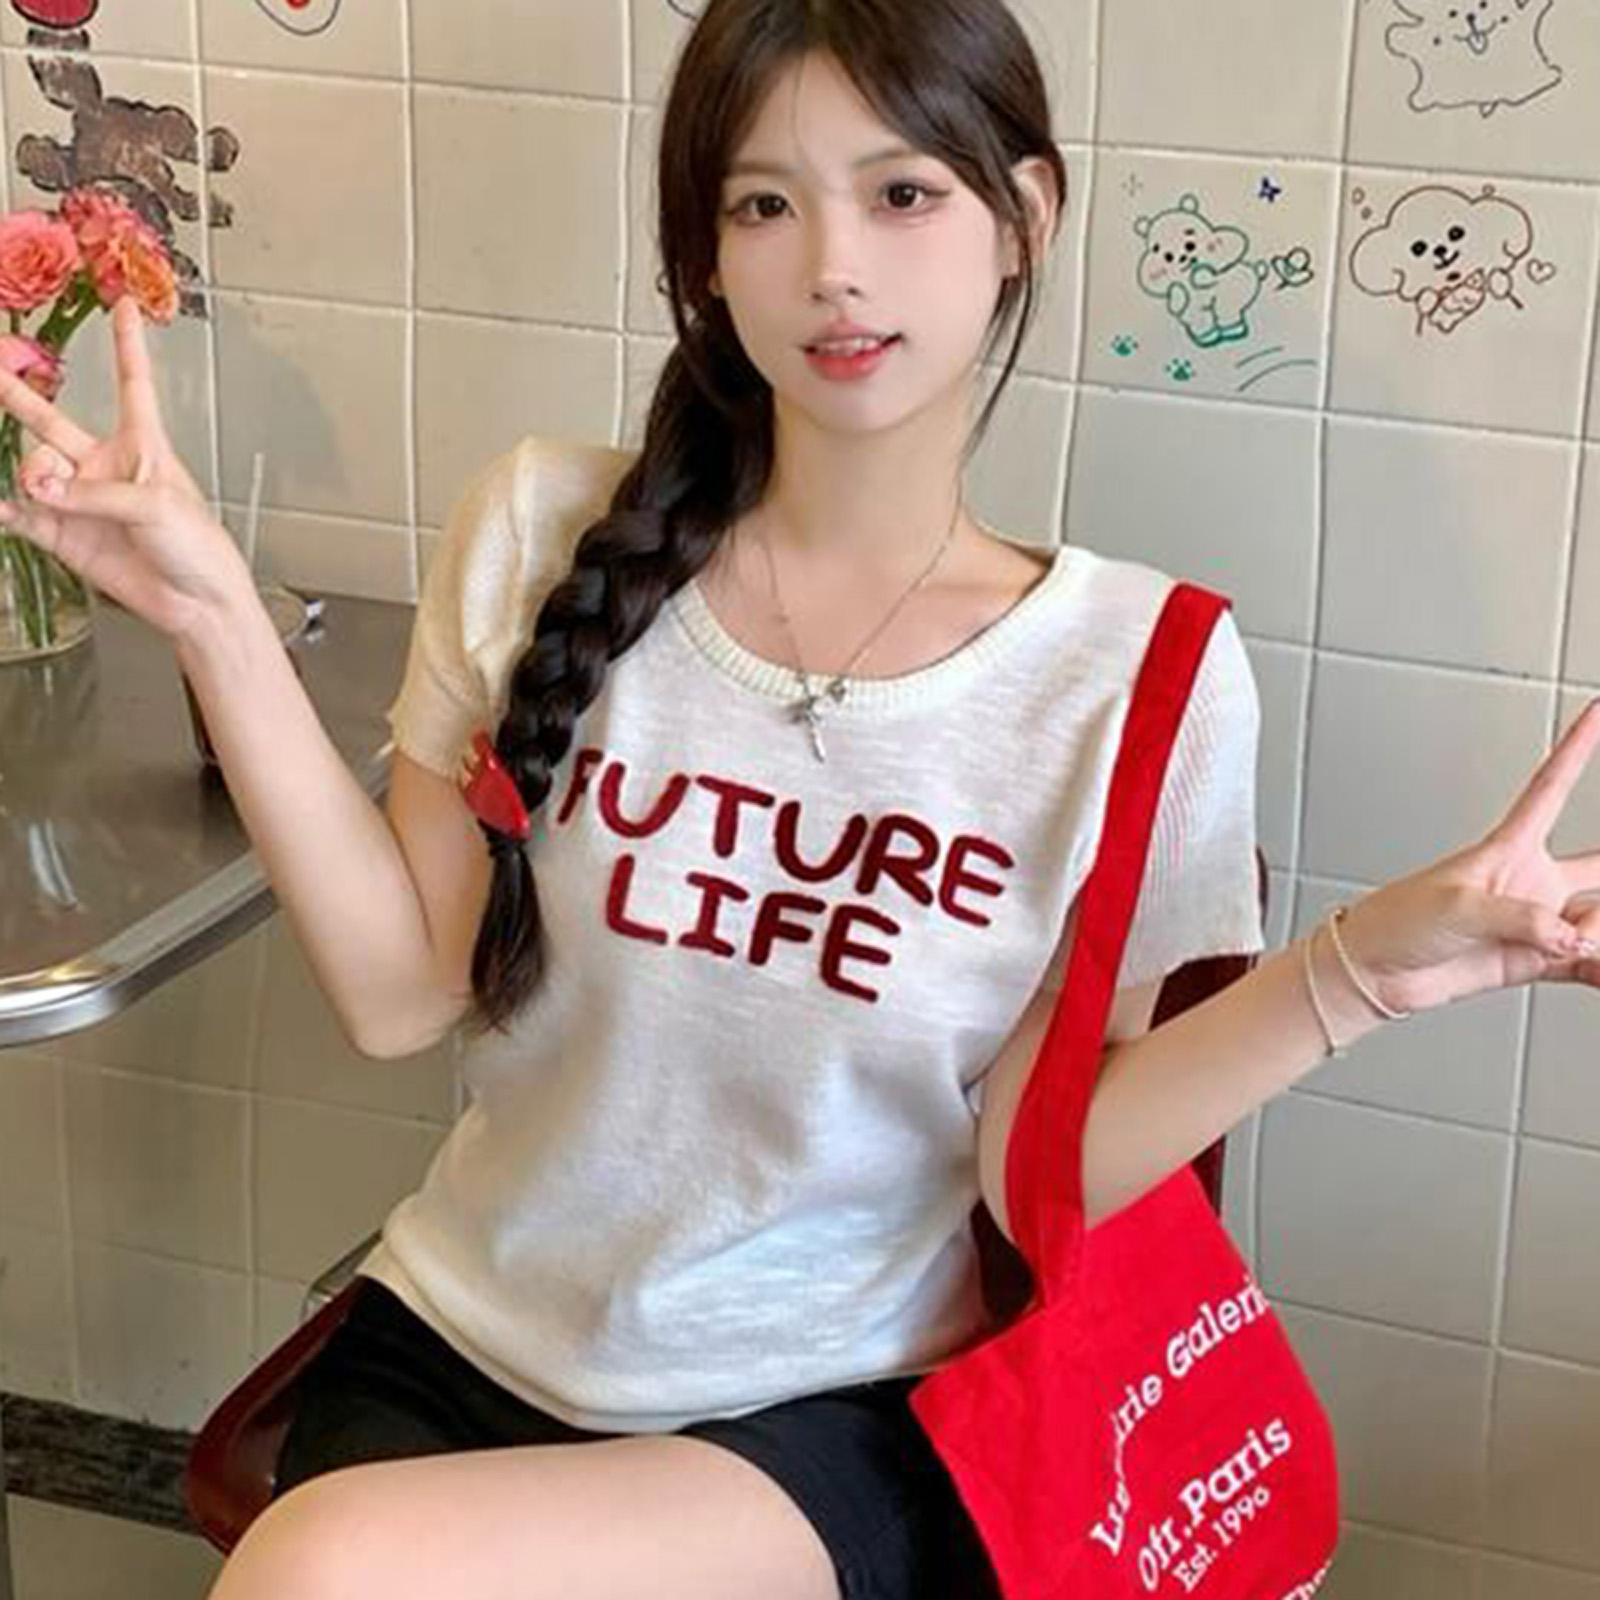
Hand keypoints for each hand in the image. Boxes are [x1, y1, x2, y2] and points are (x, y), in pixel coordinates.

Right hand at [0, 295, 251, 642]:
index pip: (132, 385)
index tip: (125, 306)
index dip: (128, 346)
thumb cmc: (198, 548)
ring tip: (48, 494)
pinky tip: (4, 509)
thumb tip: (42, 490)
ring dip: (35, 478)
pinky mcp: (64, 535)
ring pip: (35, 470)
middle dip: (17, 397)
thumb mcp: (157, 506)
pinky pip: (23, 514)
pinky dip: (8, 510)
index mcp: (144, 447)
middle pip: (51, 422)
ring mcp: (81, 500)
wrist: (197, 603)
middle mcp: (106, 467)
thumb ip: (95, 494)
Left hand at [1338, 699, 1599, 1015]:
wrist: (1374, 972)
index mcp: (1507, 848)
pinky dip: (1599, 968)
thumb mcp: (1456, 906)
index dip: (1578, 748)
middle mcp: (1529, 880)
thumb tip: (1569, 938)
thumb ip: (1519, 919)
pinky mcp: (1534, 960)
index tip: (1597, 709)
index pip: (1552, 787)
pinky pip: (1588, 963)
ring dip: (1597, 934)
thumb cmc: (1396, 922)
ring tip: (1572, 947)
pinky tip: (1596, 968)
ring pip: (1598, 918)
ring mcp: (1536, 922)